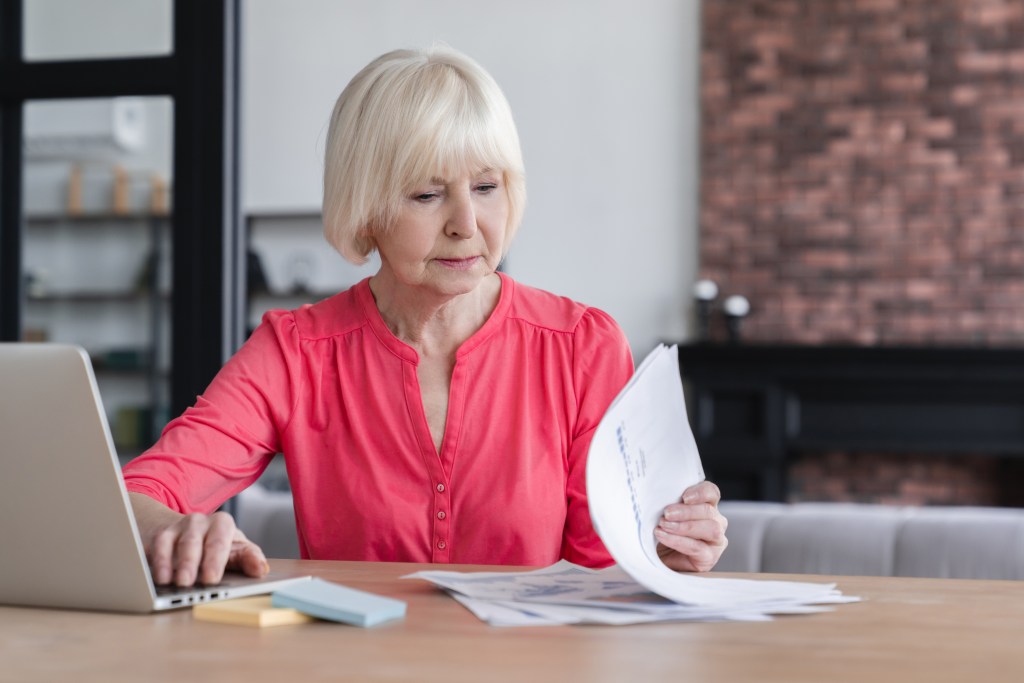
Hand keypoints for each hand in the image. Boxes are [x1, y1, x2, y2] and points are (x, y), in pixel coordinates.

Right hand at [129, 493, 268, 586]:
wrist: (189, 532)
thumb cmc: (218, 546)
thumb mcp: (237, 550)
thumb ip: (250, 558)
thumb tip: (261, 569)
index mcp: (222, 524)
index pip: (219, 541)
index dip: (215, 560)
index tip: (211, 579)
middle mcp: (199, 521)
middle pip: (194, 541)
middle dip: (190, 562)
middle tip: (188, 583)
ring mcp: (177, 527)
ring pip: (171, 541)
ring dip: (170, 562)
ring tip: (171, 582)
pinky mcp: (160, 536)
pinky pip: (156, 546)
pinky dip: (156, 562)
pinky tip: (158, 577)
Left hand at [654, 481, 727, 572]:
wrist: (655, 560)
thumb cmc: (660, 534)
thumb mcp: (663, 516)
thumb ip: (668, 505)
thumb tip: (656, 496)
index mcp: (706, 505)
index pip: (711, 493)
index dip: (700, 492)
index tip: (684, 497)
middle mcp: (715, 521)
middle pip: (709, 511)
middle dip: (686, 511)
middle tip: (666, 513)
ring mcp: (716, 541)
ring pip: (711, 529)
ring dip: (684, 527)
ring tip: (663, 526)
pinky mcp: (709, 558)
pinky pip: (698, 547)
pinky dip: (679, 541)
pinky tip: (664, 537)